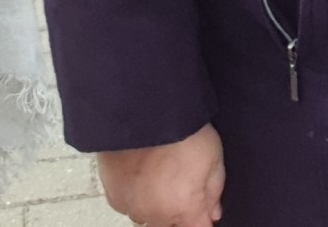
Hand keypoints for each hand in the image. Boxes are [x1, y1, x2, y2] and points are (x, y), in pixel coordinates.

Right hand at [98, 124, 224, 226]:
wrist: (145, 111)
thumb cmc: (183, 130)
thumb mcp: (214, 158)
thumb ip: (214, 191)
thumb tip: (213, 212)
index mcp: (184, 210)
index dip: (202, 219)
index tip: (202, 210)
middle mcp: (155, 214)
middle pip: (170, 225)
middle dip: (178, 212)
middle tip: (182, 185)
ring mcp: (131, 205)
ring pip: (146, 216)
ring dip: (155, 204)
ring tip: (162, 173)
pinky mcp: (112, 193)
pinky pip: (127, 203)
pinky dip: (136, 193)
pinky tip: (143, 171)